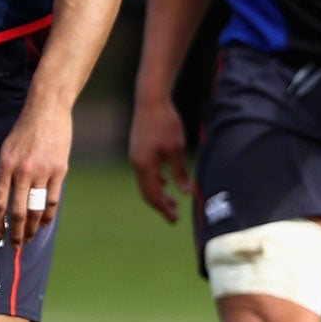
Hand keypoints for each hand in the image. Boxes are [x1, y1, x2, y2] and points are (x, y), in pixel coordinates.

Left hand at [0, 96, 71, 245]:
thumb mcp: (6, 150)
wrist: (47, 111)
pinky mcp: (60, 171)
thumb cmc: (24, 131)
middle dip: (16, 233)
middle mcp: (23, 171)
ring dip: (33, 228)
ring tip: (29, 239)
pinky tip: (44, 223)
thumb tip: (0, 200)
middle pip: (18, 212)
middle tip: (15, 246)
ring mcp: (43, 172)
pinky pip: (53, 199)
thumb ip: (2, 174)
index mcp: (5, 166)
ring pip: (37, 209)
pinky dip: (48, 215)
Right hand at [128, 95, 191, 222]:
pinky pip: (145, 171)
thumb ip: (180, 171)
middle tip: (174, 217)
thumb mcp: (176, 149)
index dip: (164, 209)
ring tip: (172, 202)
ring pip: (146, 182)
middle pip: (147, 192)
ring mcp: (136, 156)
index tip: (174, 219)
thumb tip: (184, 193)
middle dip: (160, 205)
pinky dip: (155, 180)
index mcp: (145, 166)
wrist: (150, 101)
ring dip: (158, 193)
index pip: (153, 195)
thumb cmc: (165, 123)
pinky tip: (165, 181)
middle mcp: (137, 164)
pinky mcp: (139, 149)